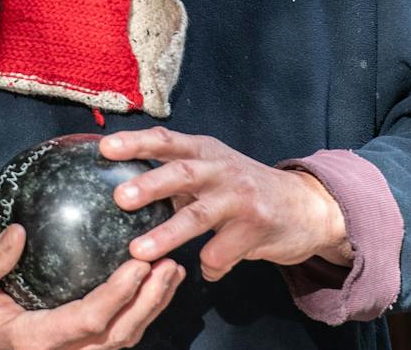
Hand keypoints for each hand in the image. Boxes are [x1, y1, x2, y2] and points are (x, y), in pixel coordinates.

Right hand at [0, 223, 181, 349]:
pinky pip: (119, 334)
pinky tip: (157, 282)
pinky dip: (142, 310)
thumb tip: (18, 231)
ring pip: (124, 338)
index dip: (117, 296)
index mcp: (35, 340)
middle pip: (117, 335)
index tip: (139, 264)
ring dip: (153, 305)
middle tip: (168, 263)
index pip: (87, 321)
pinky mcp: (81, 347)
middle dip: (148, 301)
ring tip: (173, 270)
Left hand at [101, 128, 351, 281]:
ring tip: (139, 251)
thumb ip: (177, 175)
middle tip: (120, 197)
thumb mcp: (214, 170)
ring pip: (200, 216)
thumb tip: (121, 185)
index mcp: (206, 150)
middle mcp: (223, 169)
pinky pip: (221, 253)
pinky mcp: (257, 227)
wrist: (306, 205)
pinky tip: (207, 269)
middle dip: (150, 184)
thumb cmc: (244, 189)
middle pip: (183, 172)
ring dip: (167, 235)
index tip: (105, 148)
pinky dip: (209, 265)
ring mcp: (241, 198)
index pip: (167, 140)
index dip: (136, 143)